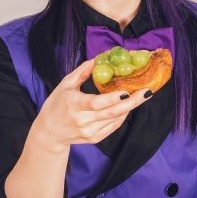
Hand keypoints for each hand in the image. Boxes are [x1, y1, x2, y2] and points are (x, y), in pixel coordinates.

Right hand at [32, 59, 153, 150]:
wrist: (49, 132)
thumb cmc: (57, 104)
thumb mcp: (65, 84)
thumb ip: (82, 71)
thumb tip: (99, 59)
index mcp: (74, 105)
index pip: (96, 103)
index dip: (112, 99)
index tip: (126, 90)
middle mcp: (82, 120)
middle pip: (112, 112)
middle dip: (132, 102)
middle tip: (147, 92)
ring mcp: (89, 131)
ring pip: (115, 119)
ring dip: (129, 107)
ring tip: (140, 95)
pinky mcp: (94, 138)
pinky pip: (113, 126)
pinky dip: (122, 116)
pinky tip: (127, 106)